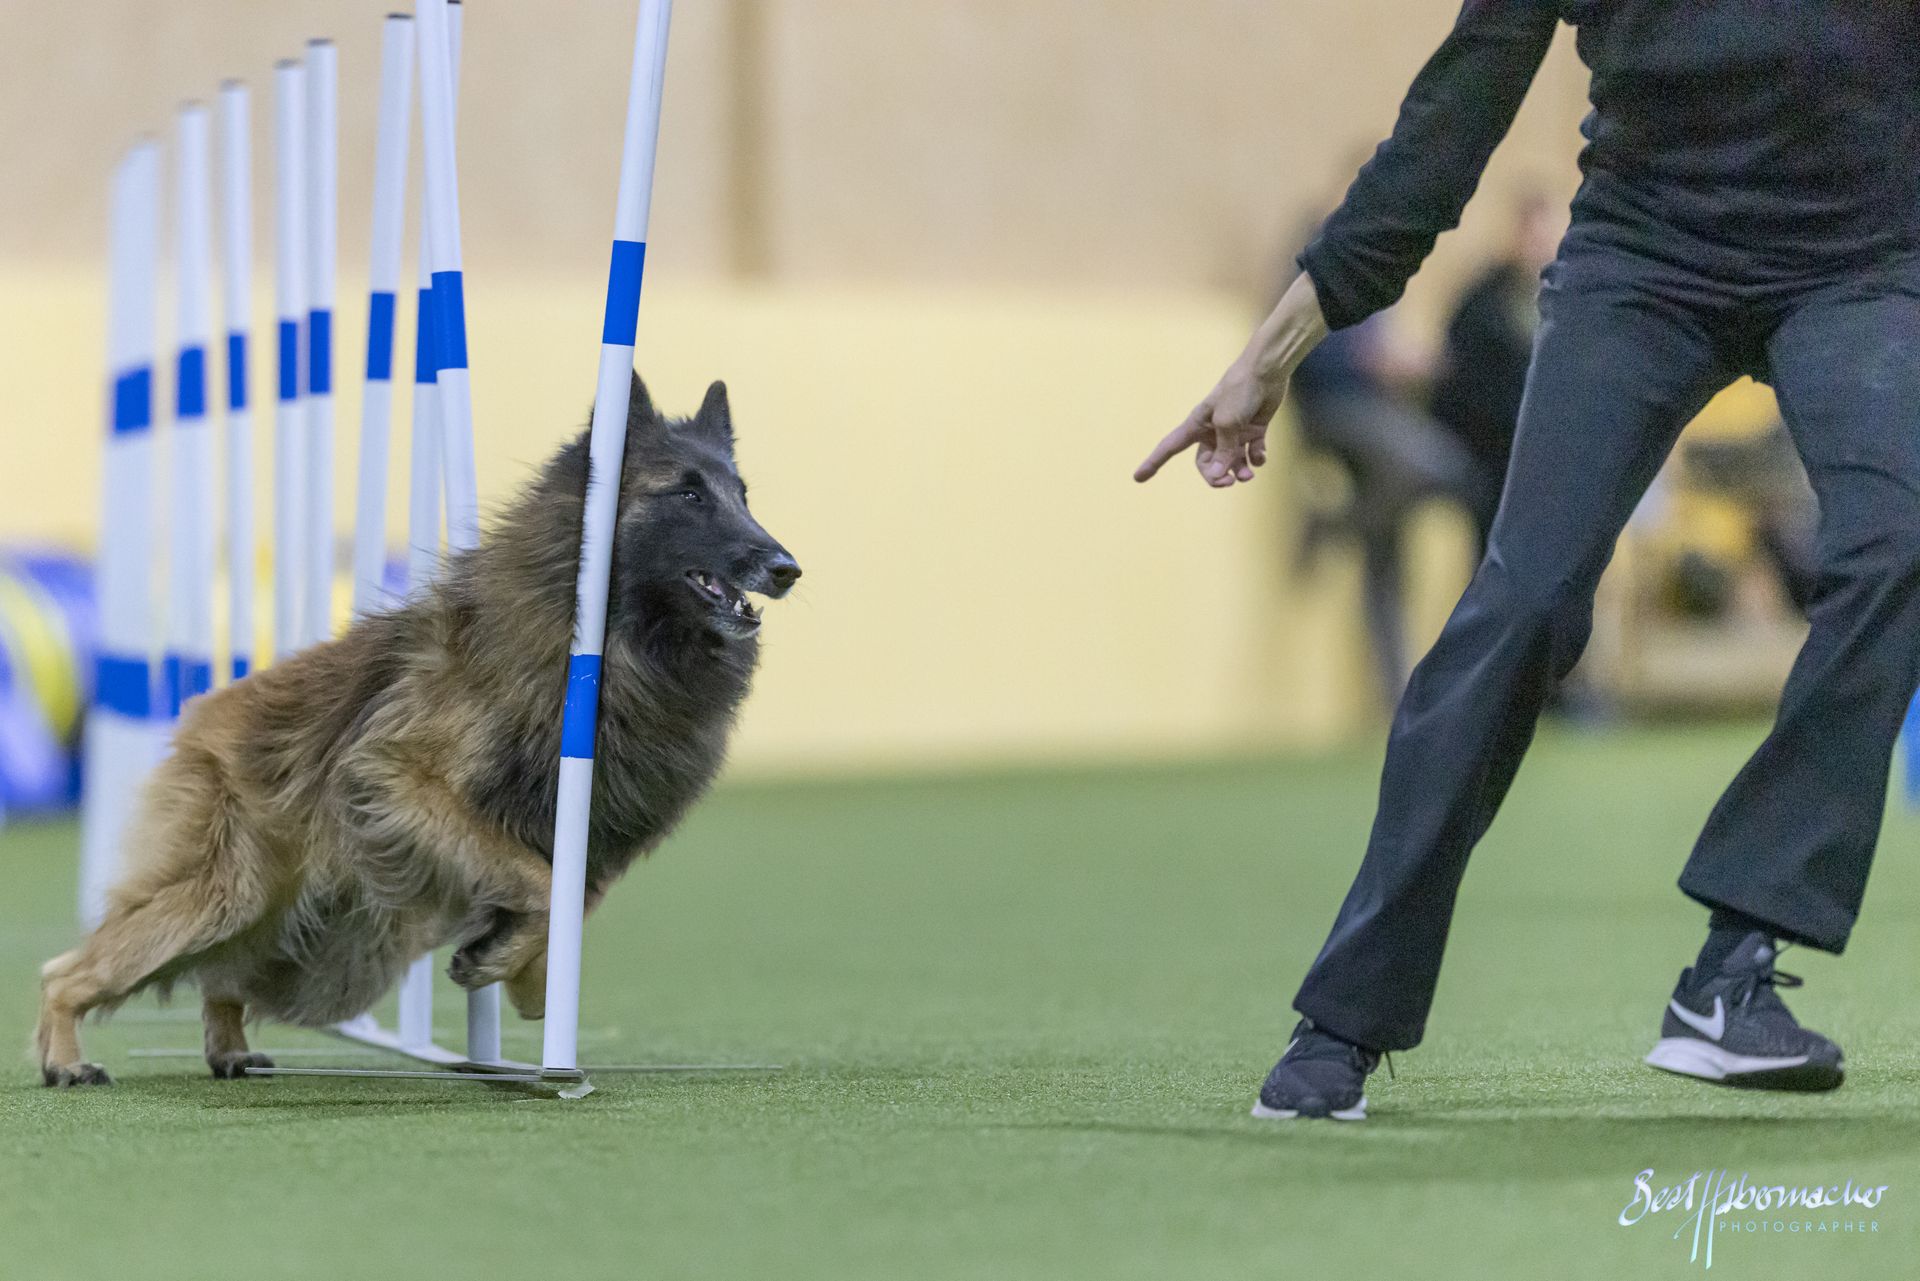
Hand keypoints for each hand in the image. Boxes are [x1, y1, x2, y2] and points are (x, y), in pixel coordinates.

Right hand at [1133, 359, 1282, 487]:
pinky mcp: (1254, 431)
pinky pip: (1252, 454)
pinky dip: (1256, 459)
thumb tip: (1219, 476)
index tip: (1137, 478)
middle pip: (1208, 464)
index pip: (1169, 447)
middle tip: (1229, 482)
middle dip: (1217, 476)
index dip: (1153, 462)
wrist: (1265, 372)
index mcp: (1196, 426)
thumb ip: (1223, 451)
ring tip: (1248, 475)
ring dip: (1239, 472)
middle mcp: (1213, 432)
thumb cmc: (1239, 391)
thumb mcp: (1227, 423)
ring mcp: (1234, 432)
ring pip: (1232, 463)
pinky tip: (1259, 455)